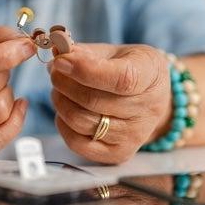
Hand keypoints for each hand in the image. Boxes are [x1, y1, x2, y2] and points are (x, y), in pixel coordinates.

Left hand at [50, 43, 170, 163]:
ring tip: (59, 87)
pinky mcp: (119, 153)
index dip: (85, 70)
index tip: (61, 61)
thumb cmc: (127, 67)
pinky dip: (63, 124)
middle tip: (55, 71)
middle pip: (92, 101)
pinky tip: (65, 107)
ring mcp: (135, 135)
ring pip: (81, 121)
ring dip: (60, 100)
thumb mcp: (113, 50)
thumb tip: (57, 51)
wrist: (150, 96)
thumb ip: (84, 51)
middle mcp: (148, 109)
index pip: (120, 79)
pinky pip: (79, 143)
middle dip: (63, 82)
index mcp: (149, 74)